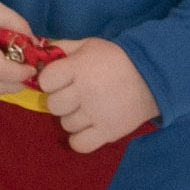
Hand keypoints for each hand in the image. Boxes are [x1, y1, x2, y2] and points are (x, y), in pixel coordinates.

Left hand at [39, 37, 157, 155]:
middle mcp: (85, 92)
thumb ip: (62, 48)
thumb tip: (39, 52)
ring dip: (72, 117)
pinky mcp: (108, 132)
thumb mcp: (88, 45)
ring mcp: (96, 114)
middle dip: (60, 99)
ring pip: (65, 124)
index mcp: (79, 68)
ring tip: (86, 109)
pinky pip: (79, 144)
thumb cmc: (115, 59)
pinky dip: (79, 138)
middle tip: (73, 95)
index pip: (46, 81)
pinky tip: (86, 128)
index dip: (50, 81)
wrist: (151, 77)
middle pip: (53, 105)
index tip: (60, 79)